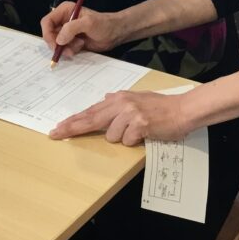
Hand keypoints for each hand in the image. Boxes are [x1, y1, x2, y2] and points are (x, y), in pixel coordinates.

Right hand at [40, 3, 126, 57]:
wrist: (115, 34)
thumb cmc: (103, 24)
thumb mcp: (88, 23)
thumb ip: (72, 28)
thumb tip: (59, 40)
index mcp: (64, 11)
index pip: (47, 22)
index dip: (47, 34)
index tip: (55, 44)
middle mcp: (63, 21)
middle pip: (49, 35)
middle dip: (58, 44)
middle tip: (68, 50)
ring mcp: (66, 32)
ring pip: (56, 44)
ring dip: (65, 48)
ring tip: (79, 45)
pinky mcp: (71, 42)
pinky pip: (63, 49)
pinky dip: (69, 51)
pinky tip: (80, 47)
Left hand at [50, 90, 191, 144]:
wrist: (183, 109)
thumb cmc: (161, 107)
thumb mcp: (138, 99)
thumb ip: (120, 102)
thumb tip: (105, 98)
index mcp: (119, 98)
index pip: (91, 111)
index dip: (74, 120)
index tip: (59, 127)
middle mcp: (122, 103)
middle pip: (91, 119)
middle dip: (72, 128)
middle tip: (56, 134)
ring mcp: (130, 114)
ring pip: (111, 135)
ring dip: (122, 138)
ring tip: (138, 132)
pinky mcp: (140, 125)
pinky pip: (127, 140)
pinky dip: (134, 141)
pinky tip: (145, 134)